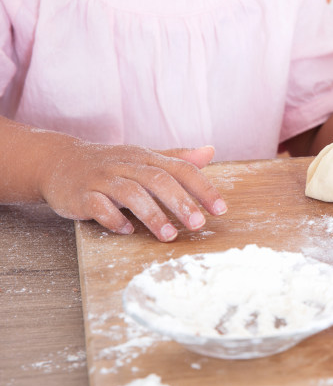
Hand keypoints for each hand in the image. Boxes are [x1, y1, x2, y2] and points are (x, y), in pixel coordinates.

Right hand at [39, 139, 226, 241]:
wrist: (60, 162)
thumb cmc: (112, 165)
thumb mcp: (145, 158)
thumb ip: (177, 159)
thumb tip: (210, 151)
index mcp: (147, 158)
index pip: (181, 169)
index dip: (202, 188)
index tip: (220, 209)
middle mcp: (126, 165)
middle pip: (157, 180)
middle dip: (180, 202)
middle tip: (198, 224)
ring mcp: (103, 178)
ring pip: (130, 193)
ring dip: (152, 214)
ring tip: (168, 234)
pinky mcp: (81, 194)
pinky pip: (98, 205)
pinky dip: (113, 218)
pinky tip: (127, 230)